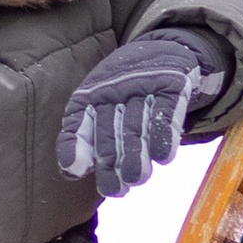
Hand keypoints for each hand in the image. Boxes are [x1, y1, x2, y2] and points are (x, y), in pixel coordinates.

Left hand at [57, 28, 227, 198]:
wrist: (161, 52)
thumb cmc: (123, 93)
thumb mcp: (98, 108)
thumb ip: (84, 139)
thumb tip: (72, 171)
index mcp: (89, 97)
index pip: (77, 122)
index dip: (75, 145)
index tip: (76, 169)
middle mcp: (112, 90)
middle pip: (110, 131)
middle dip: (111, 161)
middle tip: (117, 189)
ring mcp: (143, 87)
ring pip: (137, 125)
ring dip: (136, 154)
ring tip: (137, 178)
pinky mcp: (170, 86)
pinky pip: (166, 113)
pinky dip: (164, 136)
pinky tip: (163, 157)